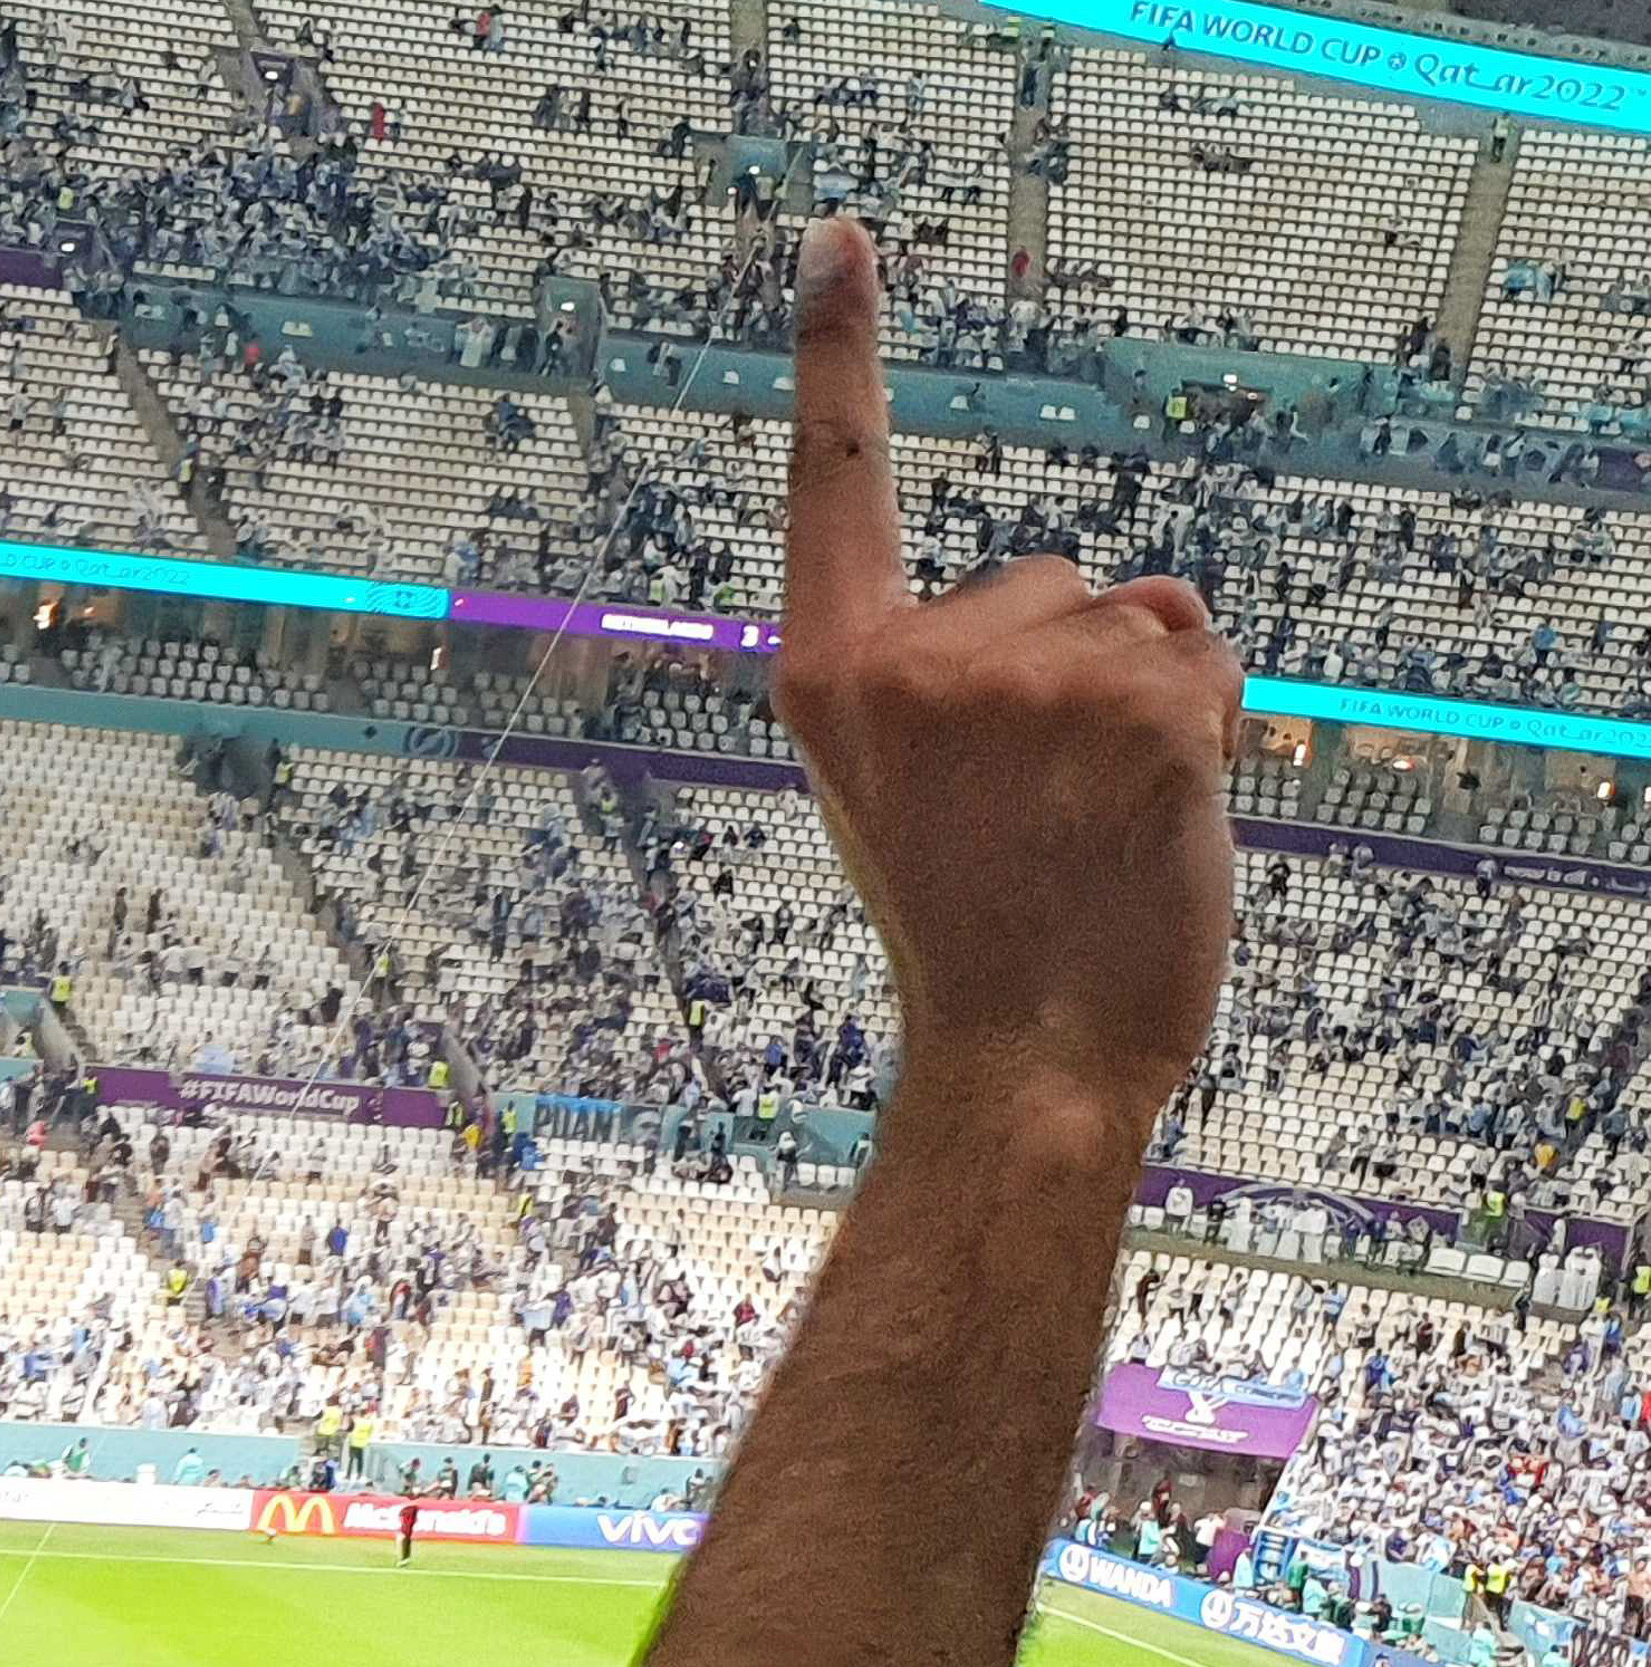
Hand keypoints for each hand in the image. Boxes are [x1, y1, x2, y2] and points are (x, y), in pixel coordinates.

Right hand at [774, 218, 1237, 1157]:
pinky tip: (1154, 812)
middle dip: (1074, 665)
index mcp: (831, 678)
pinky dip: (1203, 725)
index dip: (839, 356)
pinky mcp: (1134, 699)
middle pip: (1041, 577)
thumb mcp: (904, 791)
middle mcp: (913, 659)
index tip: (838, 240)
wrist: (1027, 1056)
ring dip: (1148, 701)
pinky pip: (1199, 655)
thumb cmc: (977, 937)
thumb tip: (1123, 608)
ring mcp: (1025, 675)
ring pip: (1134, 617)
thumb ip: (953, 680)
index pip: (836, 487)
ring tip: (1097, 819)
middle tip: (1042, 808)